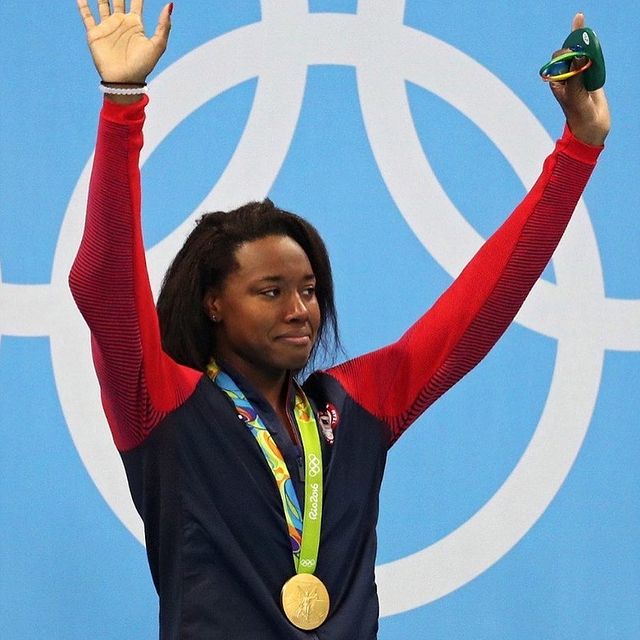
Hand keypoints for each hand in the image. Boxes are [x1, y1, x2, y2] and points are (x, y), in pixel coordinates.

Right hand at [77, 0, 171, 83]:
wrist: (124, 81)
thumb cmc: (143, 66)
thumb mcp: (158, 45)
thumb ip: (163, 25)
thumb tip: (170, 4)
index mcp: (135, 24)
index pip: (136, 1)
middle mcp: (120, 22)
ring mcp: (107, 27)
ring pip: (102, 3)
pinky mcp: (94, 34)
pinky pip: (87, 16)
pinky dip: (83, 5)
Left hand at [549, 12, 610, 145]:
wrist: (591, 124)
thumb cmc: (578, 113)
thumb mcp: (574, 95)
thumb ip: (575, 76)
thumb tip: (578, 56)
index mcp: (557, 80)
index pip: (558, 59)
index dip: (565, 52)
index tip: (574, 53)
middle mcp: (567, 75)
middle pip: (569, 52)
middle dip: (574, 43)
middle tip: (579, 32)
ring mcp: (579, 74)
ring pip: (581, 54)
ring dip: (584, 43)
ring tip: (581, 25)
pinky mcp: (591, 75)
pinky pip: (592, 59)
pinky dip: (593, 52)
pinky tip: (593, 46)